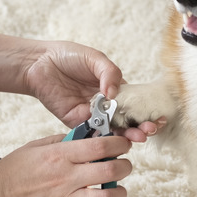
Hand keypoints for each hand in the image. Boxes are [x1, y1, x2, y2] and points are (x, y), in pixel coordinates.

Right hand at [0, 135, 131, 196]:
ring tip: (118, 190)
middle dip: (125, 167)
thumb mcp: (34, 147)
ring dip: (119, 193)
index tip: (123, 144)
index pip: (99, 146)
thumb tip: (88, 135)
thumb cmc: (10, 172)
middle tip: (124, 166)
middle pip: (109, 171)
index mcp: (58, 156)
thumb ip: (62, 140)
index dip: (119, 143)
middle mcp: (64, 178)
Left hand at [25, 41, 162, 141]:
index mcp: (113, 88)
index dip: (146, 111)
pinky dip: (103, 138)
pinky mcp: (75, 121)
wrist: (39, 63)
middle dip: (141, 127)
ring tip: (138, 137)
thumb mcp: (94, 58)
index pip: (134, 103)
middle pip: (127, 119)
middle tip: (149, 130)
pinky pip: (91, 132)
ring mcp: (91, 114)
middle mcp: (105, 104)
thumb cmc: (68, 56)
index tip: (158, 118)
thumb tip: (115, 93)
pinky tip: (115, 139)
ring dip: (126, 135)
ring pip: (112, 129)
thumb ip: (109, 73)